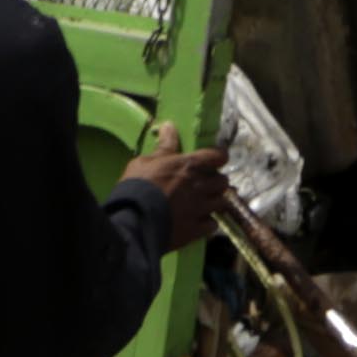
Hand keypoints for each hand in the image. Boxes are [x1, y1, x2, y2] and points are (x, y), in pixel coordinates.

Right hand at [119, 125, 235, 248]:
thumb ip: (164, 146)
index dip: (219, 157)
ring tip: (206, 203)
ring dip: (216, 201)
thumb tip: (170, 126)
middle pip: (223, 181)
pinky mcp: (195, 230)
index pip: (218, 156)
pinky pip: (213, 225)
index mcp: (190, 165)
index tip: (214, 159)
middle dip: (217, 181)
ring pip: (222, 202)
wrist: (133, 221)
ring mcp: (200, 209)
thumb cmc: (137, 187)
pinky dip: (209, 223)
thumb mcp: (145, 162)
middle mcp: (200, 186)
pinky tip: (200, 222)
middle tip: (207, 184)